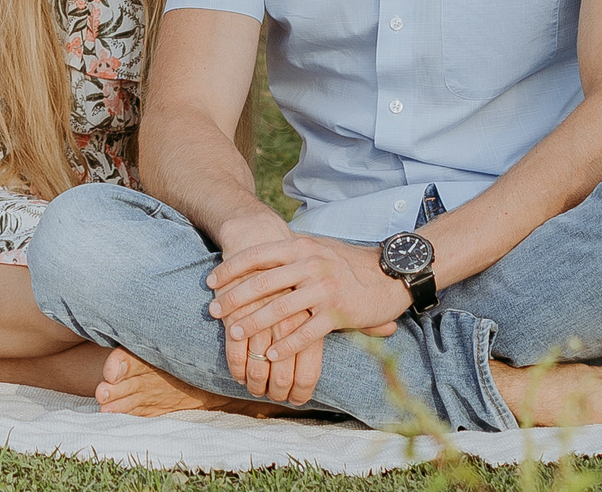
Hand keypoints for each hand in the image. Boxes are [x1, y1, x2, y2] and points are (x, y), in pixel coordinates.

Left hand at [206, 229, 405, 404]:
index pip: (257, 255)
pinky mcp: (338, 311)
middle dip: (234, 298)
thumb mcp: (317, 247)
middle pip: (262, 283)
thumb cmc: (348, 262)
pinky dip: (286, 344)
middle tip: (213, 311)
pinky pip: (307, 331)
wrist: (390, 274)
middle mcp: (310, 264)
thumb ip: (291, 250)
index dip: (231, 268)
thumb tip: (258, 253)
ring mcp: (324, 288)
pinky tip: (271, 354)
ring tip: (235, 334)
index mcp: (301, 247)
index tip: (210, 281)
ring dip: (254, 323)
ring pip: (280, 309)